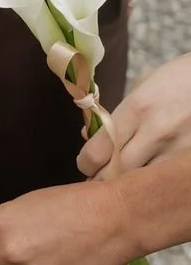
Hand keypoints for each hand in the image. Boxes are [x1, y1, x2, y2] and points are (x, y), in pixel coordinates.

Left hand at [78, 52, 190, 178]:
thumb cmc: (181, 78)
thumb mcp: (145, 84)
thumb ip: (116, 112)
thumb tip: (89, 136)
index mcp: (137, 108)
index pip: (97, 151)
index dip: (85, 163)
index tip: (85, 164)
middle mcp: (156, 131)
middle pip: (114, 174)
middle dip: (100, 179)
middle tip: (97, 179)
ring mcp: (178, 149)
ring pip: (140, 184)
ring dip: (127, 185)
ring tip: (122, 182)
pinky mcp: (190, 161)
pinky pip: (164, 180)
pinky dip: (153, 184)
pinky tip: (149, 180)